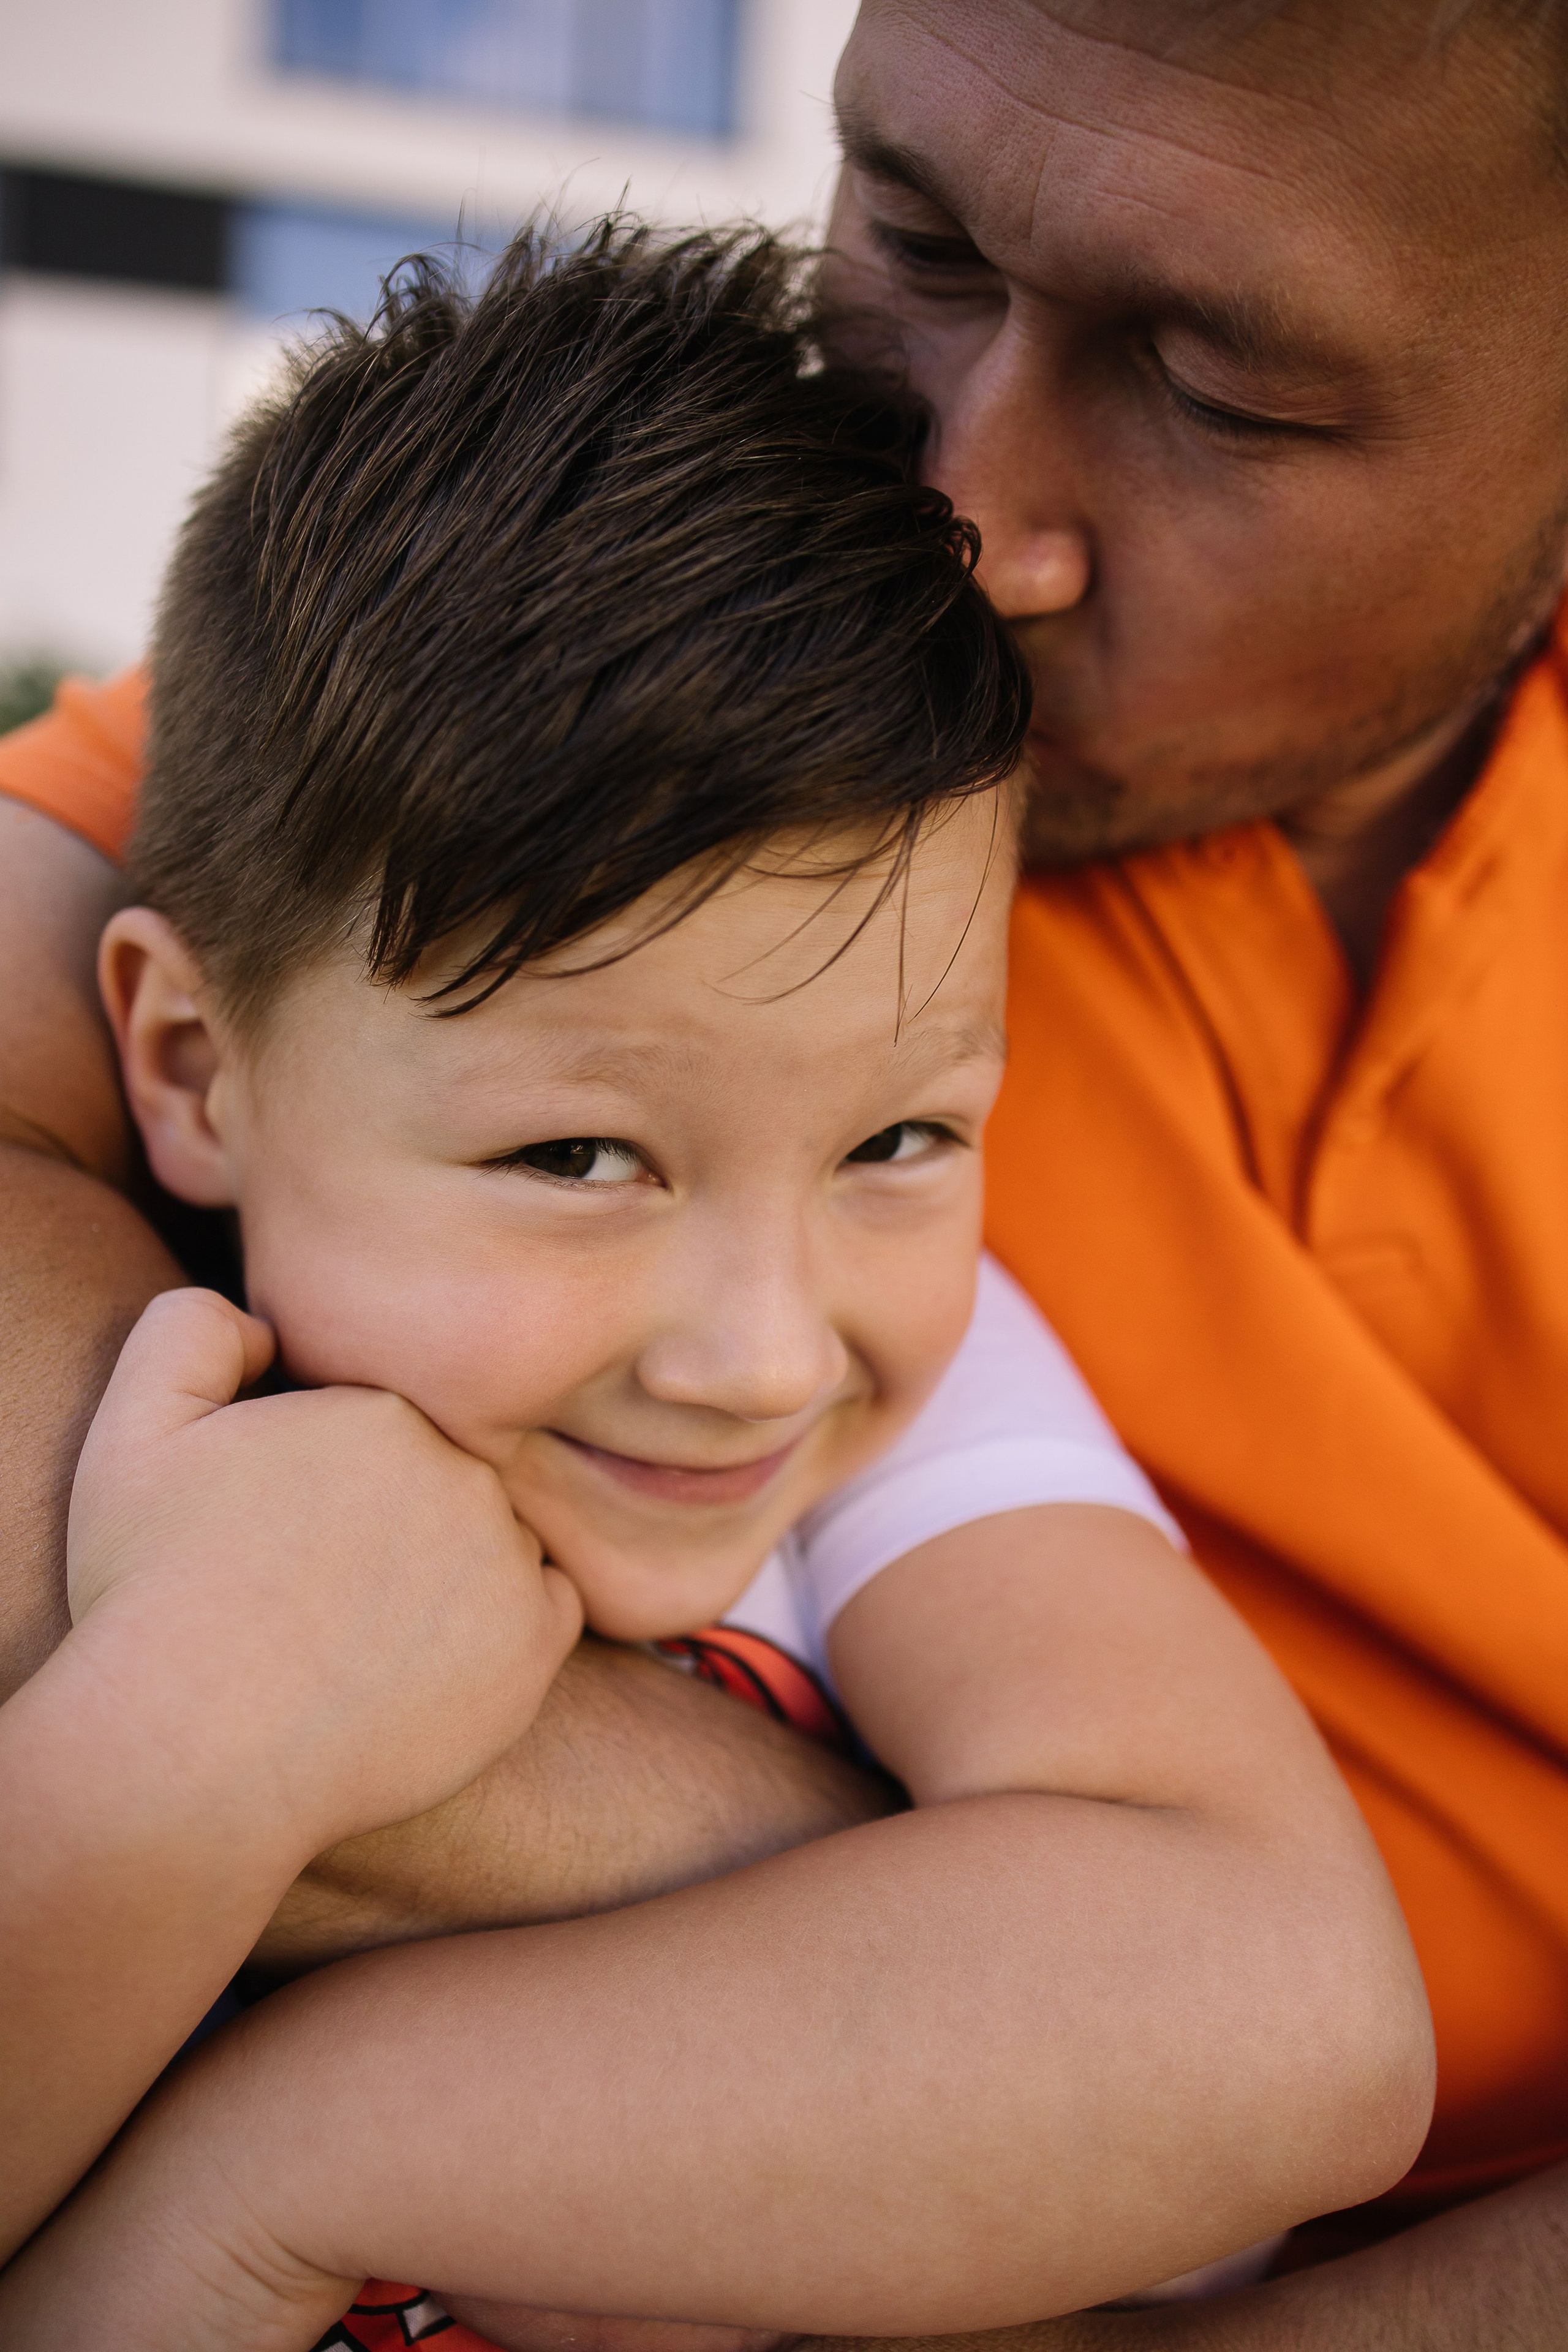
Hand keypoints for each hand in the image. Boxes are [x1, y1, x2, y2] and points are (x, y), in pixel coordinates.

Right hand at [67, 1287, 583, 1855]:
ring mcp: (507, 1560)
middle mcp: (462, 1473)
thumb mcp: (136, 1431)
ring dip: (450, 1572)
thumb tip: (265, 1325)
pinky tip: (422, 1661)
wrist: (193, 1748)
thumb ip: (193, 1331)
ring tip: (366, 1632)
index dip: (334, 1484)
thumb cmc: (152, 1593)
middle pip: (445, 1482)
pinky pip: (542, 1612)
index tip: (289, 1537)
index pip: (386, 1431)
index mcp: (383, 1411)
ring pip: (496, 1541)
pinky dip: (497, 1631)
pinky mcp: (535, 1649)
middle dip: (395, 1525)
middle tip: (324, 1593)